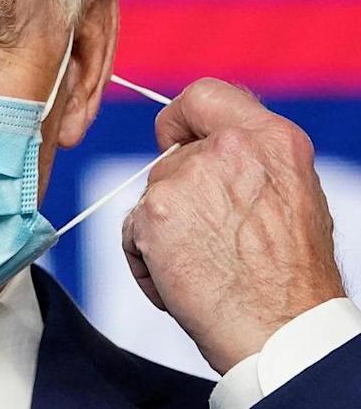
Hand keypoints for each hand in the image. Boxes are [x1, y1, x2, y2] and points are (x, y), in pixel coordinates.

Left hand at [122, 78, 344, 373]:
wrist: (279, 330)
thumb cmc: (289, 279)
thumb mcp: (291, 196)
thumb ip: (249, 163)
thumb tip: (208, 151)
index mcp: (271, 138)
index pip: (205, 94)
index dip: (180, 118)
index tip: (171, 139)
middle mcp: (229, 148)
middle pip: (172, 160)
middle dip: (178, 198)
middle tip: (207, 241)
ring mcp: (186, 178)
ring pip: (151, 197)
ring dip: (162, 233)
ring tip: (200, 268)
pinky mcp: (154, 212)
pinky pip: (133, 230)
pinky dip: (146, 260)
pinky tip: (180, 283)